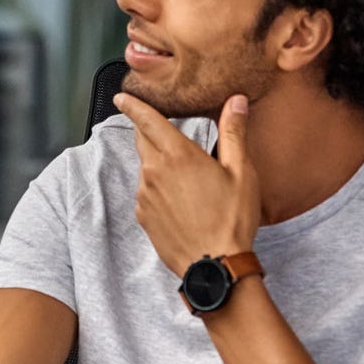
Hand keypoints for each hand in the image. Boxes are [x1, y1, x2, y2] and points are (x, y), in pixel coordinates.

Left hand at [113, 91, 259, 277]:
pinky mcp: (143, 216)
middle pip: (142, 141)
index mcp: (177, 155)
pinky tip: (178, 199)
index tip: (121, 97)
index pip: (148, 121)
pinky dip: (156, 188)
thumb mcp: (241, 172)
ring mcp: (145, 196)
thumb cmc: (232, 219)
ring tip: (181, 173)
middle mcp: (154, 172)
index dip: (133, 106)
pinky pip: (146, 193)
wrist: (215, 266)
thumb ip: (234, 132)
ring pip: (145, 168)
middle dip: (145, 130)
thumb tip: (235, 101)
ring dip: (156, 162)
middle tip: (155, 126)